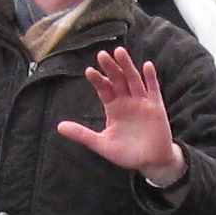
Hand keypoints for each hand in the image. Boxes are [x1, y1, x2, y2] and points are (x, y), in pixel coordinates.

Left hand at [57, 46, 183, 182]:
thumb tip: (59, 127)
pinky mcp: (156, 107)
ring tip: (119, 52)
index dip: (97, 79)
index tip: (89, 71)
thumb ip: (82, 134)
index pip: (104, 89)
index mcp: (113, 107)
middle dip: (110, 68)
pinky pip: (153, 90)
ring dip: (127, 66)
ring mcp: (142, 102)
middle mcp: (126, 101)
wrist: (150, 162)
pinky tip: (146, 66)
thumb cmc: (126, 153)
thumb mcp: (101, 144)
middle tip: (101, 55)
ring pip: (133, 80)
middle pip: (117, 80)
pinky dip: (150, 78)